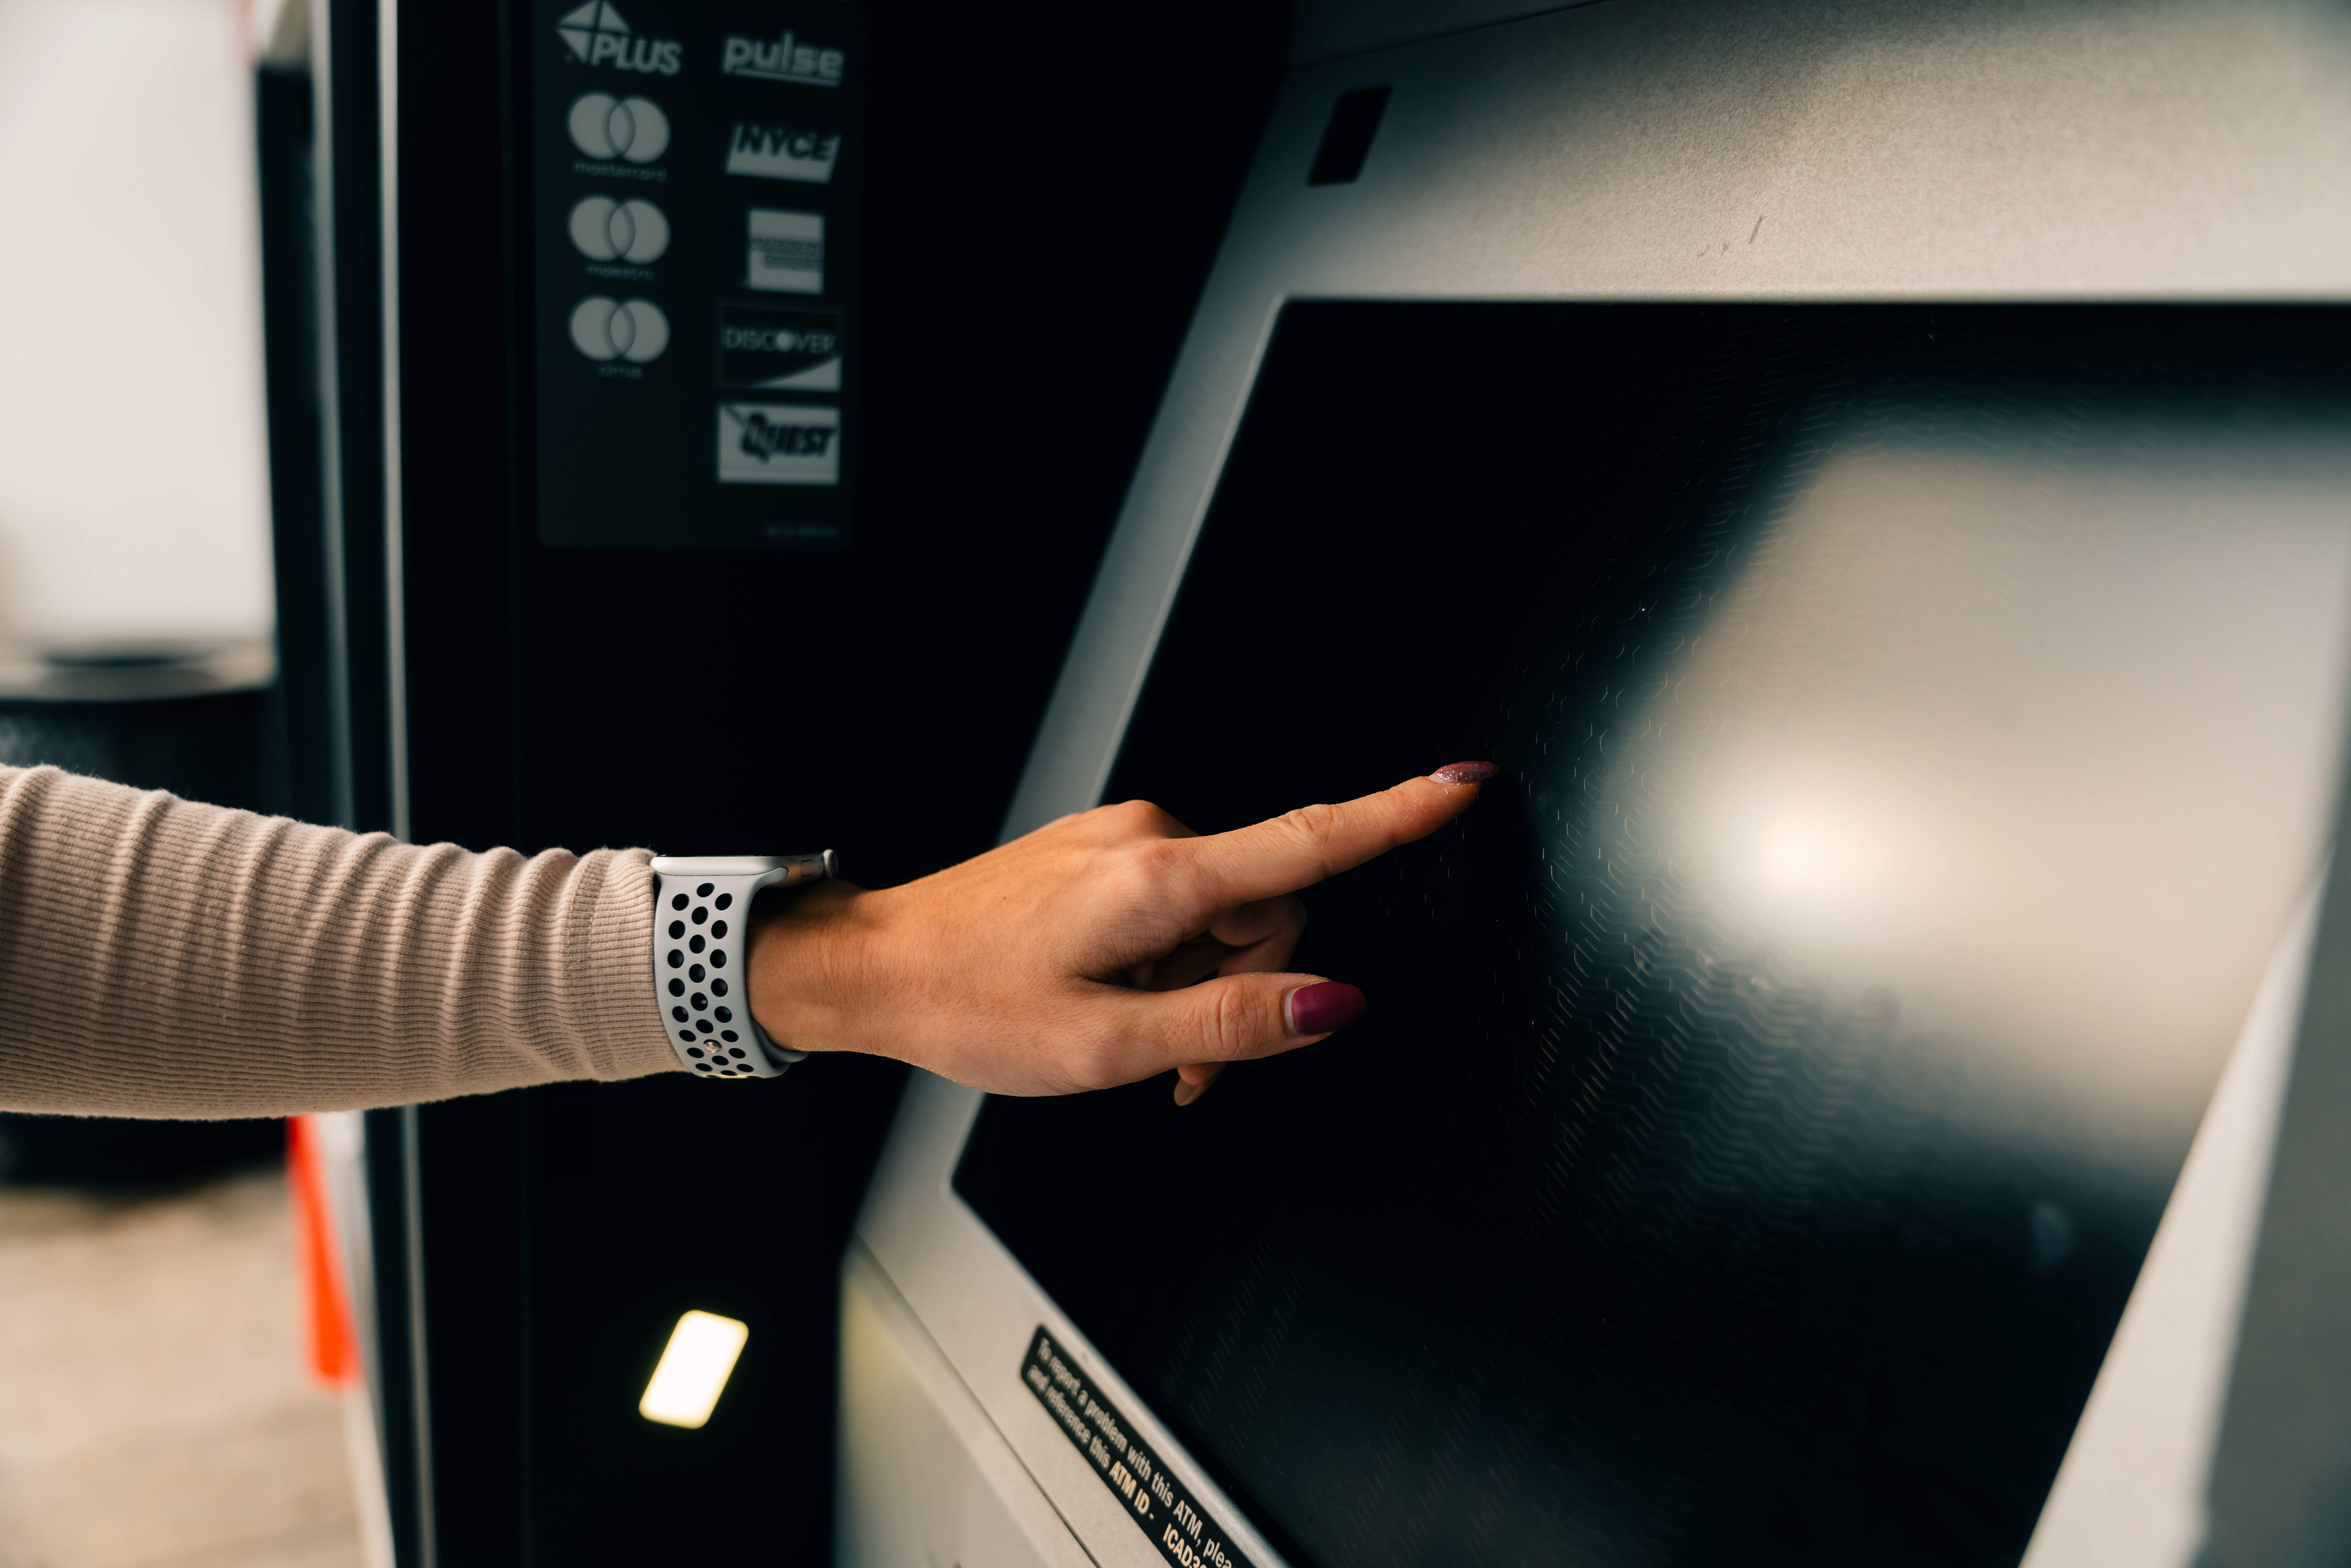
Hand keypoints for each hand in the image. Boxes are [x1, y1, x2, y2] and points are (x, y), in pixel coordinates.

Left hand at [744, 764, 1497, 1101]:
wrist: (876, 966)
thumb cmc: (971, 1005)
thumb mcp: (1108, 1046)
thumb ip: (1231, 1024)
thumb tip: (1331, 1005)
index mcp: (1159, 879)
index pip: (1310, 841)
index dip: (1398, 815)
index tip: (1464, 787)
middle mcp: (1149, 838)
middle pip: (1270, 910)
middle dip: (1249, 991)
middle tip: (1181, 1063)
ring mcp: (1126, 840)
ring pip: (1226, 917)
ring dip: (1204, 986)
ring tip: (1135, 1036)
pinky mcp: (1108, 854)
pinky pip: (1182, 908)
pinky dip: (1172, 962)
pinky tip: (1118, 999)